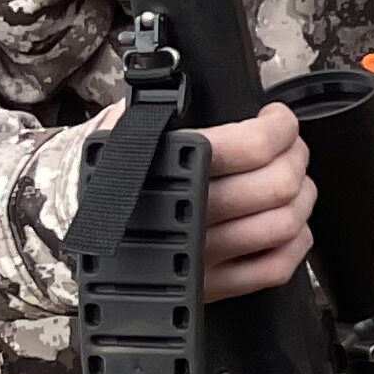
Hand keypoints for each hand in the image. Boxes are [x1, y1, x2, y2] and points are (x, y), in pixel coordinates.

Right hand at [85, 97, 314, 301]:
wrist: (70, 232)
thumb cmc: (107, 179)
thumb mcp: (120, 133)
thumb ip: (158, 112)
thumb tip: (188, 87)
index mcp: (169, 172)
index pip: (253, 146)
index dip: (280, 127)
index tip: (277, 119)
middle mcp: (189, 217)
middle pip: (279, 185)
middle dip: (296, 156)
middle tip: (289, 147)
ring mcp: (203, 257)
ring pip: (285, 223)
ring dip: (302, 197)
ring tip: (290, 181)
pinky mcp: (213, 287)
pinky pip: (277, 267)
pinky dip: (295, 242)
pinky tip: (287, 223)